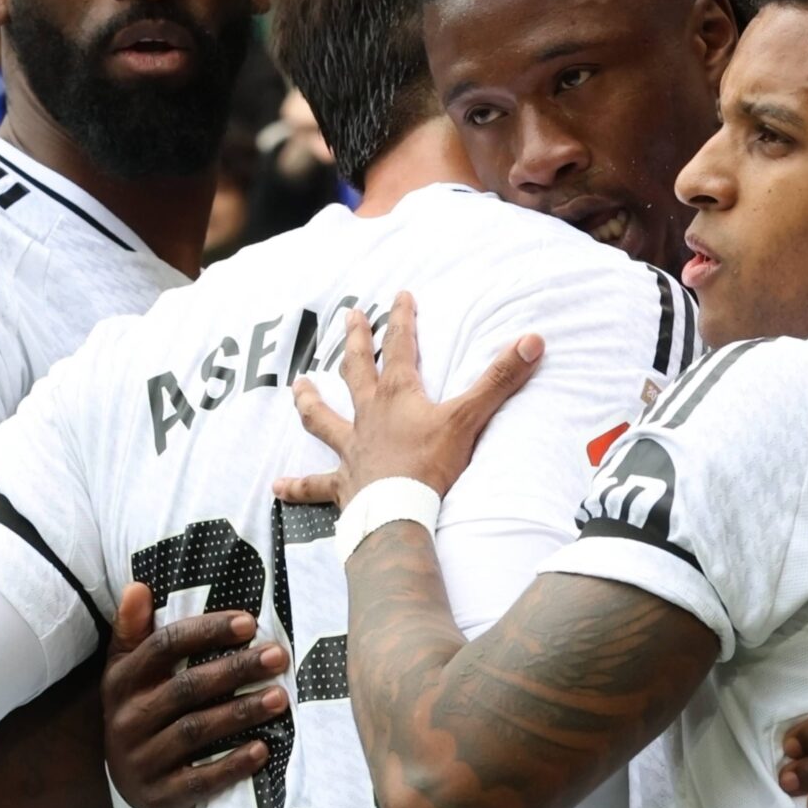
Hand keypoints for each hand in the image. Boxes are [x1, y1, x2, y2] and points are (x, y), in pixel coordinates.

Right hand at [101, 587, 289, 807]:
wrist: (127, 788)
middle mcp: (127, 720)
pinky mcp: (161, 795)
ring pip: (195, 731)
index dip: (206, 632)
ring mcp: (142, 761)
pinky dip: (232, 764)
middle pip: (186, 688)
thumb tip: (138, 586)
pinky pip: (200, 779)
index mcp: (121, 682)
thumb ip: (135, 632)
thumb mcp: (129, 674)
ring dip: (240, 712)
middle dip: (235, 669)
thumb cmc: (142, 714)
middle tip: (277, 656)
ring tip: (279, 698)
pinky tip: (262, 749)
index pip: (163, 647)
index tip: (249, 623)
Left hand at [275, 294, 541, 509]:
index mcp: (398, 396)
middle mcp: (369, 416)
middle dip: (355, 341)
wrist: (398, 513)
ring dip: (310, 401)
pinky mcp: (344, 484)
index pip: (399, 346)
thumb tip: (532, 341)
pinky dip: (295, 487)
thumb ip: (499, 380)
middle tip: (349, 316)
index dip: (401, 319)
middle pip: (356, 370)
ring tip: (298, 386)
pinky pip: (315, 485)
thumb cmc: (431, 465)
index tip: (400, 295)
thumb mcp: (469, 418)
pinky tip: (276, 487)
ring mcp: (352, 448)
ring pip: (323, 419)